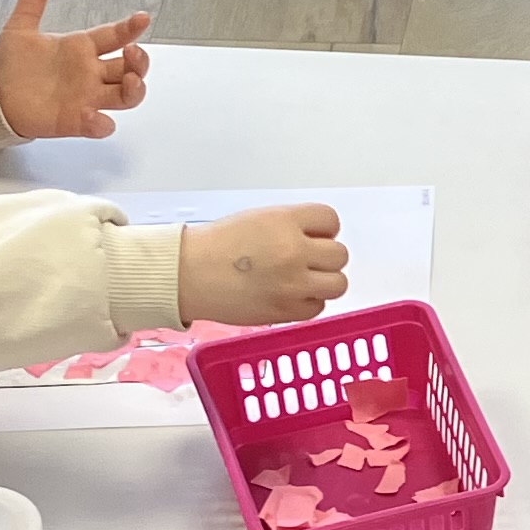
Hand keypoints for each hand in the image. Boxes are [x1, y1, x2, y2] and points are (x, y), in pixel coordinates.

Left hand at [0, 0, 153, 142]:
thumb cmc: (10, 63)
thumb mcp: (20, 27)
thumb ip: (32, 1)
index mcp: (81, 49)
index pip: (114, 37)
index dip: (130, 28)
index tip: (142, 18)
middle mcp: (89, 74)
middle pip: (129, 69)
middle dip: (140, 61)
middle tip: (132, 52)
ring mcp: (85, 98)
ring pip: (125, 96)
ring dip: (134, 89)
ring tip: (131, 81)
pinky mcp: (74, 121)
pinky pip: (98, 126)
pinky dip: (102, 124)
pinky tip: (97, 118)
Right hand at [179, 203, 348, 325]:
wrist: (189, 275)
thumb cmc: (217, 246)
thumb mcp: (259, 218)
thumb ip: (293, 225)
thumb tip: (320, 237)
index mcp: (285, 222)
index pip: (331, 220)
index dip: (323, 228)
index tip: (313, 235)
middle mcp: (294, 252)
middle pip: (339, 254)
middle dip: (325, 255)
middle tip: (305, 259)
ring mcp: (293, 284)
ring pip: (337, 283)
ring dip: (324, 281)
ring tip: (303, 279)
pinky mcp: (286, 311)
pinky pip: (318, 307)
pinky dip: (308, 302)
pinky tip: (290, 295)